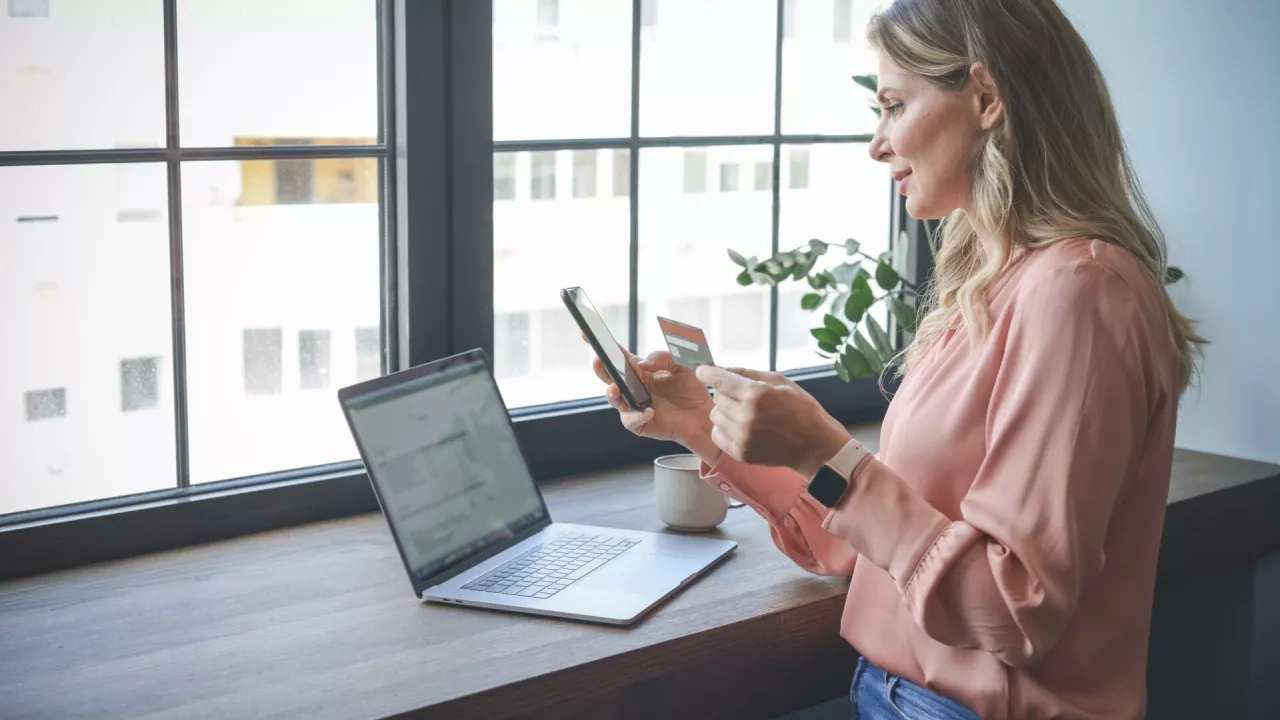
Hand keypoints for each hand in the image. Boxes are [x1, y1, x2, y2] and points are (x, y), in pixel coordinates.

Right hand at [588, 345, 719, 463]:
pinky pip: (631, 420)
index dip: (603, 345)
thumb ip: (663, 358)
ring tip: (616, 388)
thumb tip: (642, 364)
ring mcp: (634, 405)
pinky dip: (637, 415)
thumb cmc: (692, 388)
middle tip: (598, 361)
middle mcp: (633, 387)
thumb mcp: (682, 364)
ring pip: (614, 399)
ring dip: (612, 393)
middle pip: (609, 376)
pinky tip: (649, 411)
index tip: (587, 334)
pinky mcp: (639, 423)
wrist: (704, 414)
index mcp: (639, 370)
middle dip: (600, 368)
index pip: (617, 355)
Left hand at [696, 365, 851, 477]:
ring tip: (743, 413)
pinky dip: (725, 429)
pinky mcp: (741, 453)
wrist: (814, 445)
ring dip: (725, 411)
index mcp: (756, 395)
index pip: (719, 380)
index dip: (707, 373)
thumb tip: (722, 369)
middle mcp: (746, 417)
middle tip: (742, 397)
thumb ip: (749, 373)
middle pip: (716, 397)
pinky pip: (718, 435)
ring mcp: (742, 437)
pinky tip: (740, 427)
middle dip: (725, 393)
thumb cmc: (801, 408)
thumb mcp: (780, 381)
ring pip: (715, 416)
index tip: (702, 371)